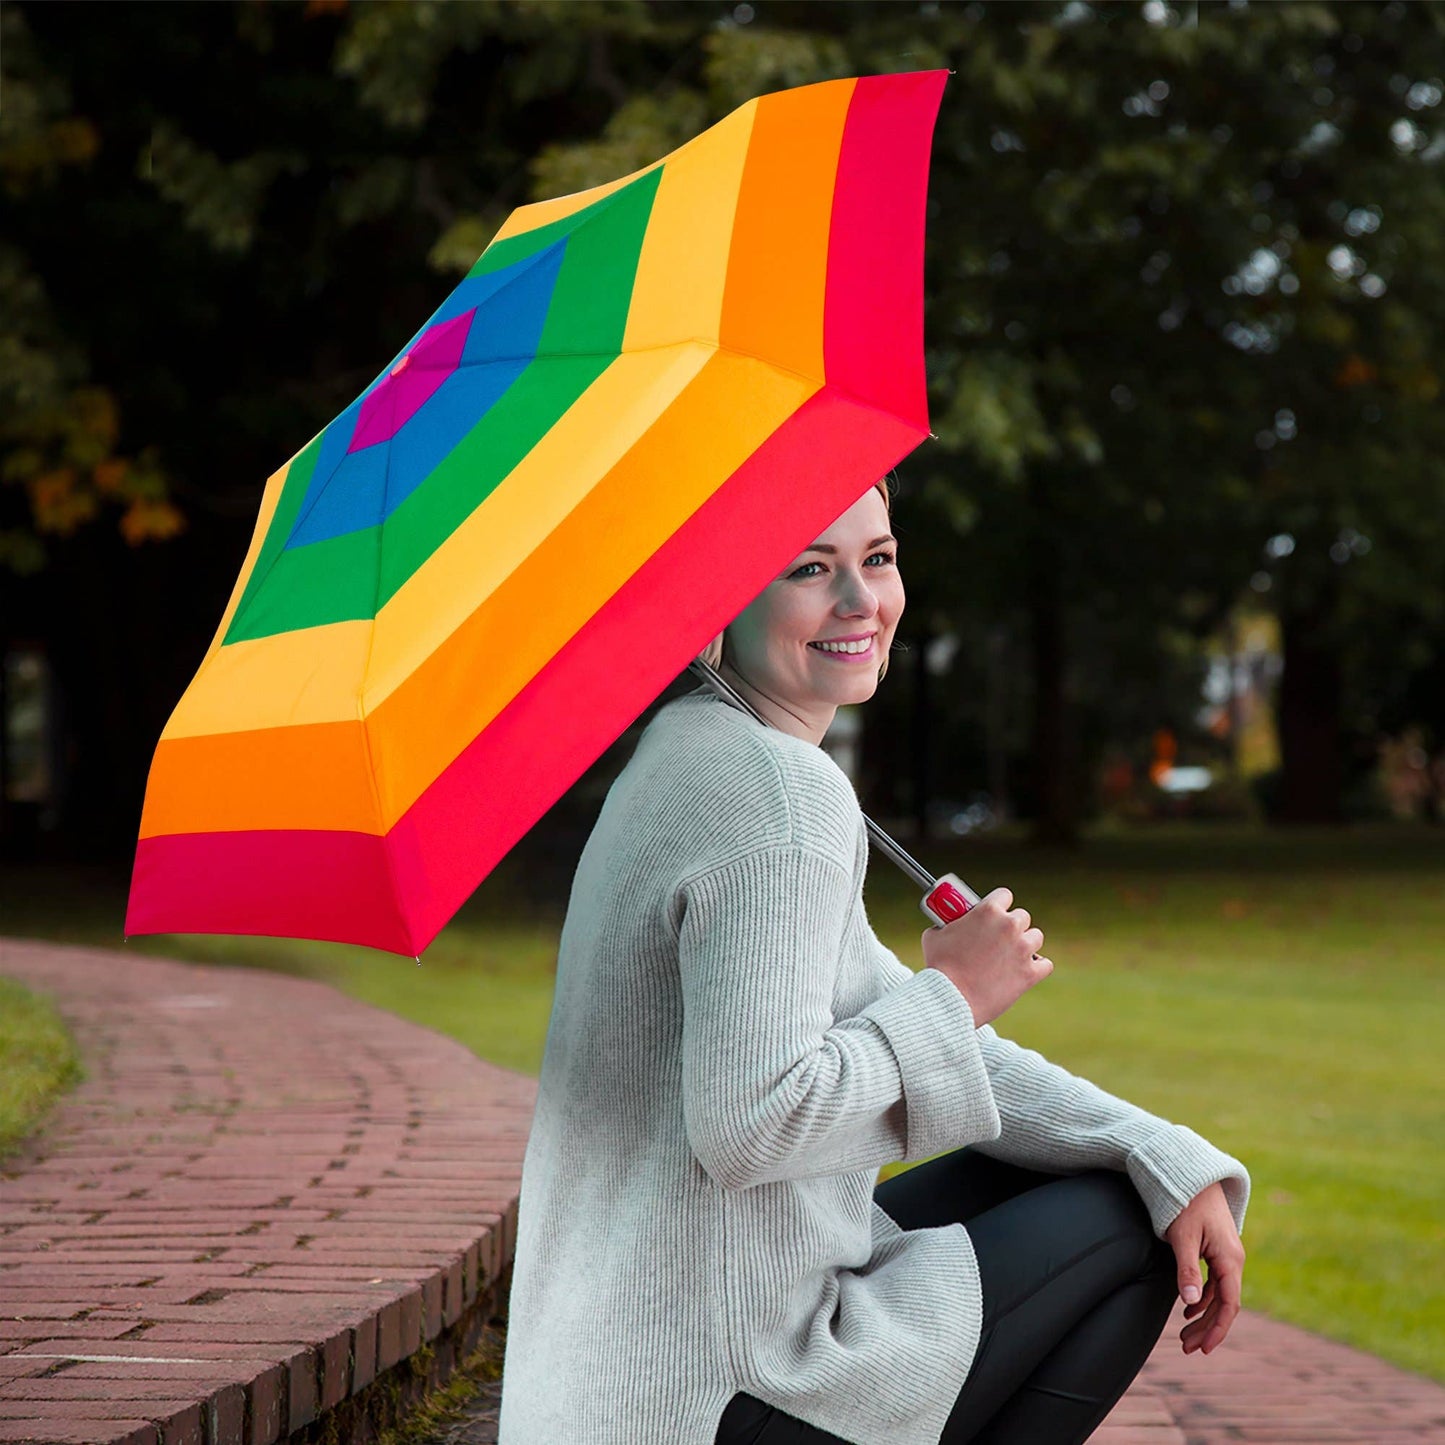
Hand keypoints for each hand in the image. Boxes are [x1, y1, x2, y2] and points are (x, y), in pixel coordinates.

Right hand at [919, 886, 1051, 1026]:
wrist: (951, 998)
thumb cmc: (940, 967)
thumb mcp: (935, 935)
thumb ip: (947, 924)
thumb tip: (947, 923)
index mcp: (988, 910)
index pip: (1004, 895)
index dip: (999, 903)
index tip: (995, 912)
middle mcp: (1009, 926)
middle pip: (1022, 917)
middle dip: (1012, 925)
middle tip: (999, 936)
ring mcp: (1022, 949)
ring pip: (1036, 938)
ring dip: (1026, 943)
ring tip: (1012, 954)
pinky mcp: (1030, 973)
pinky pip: (1045, 964)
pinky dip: (1037, 967)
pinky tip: (1026, 969)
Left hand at [1164, 1181, 1245, 1354]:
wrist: (1192, 1173)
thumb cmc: (1186, 1202)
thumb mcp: (1183, 1237)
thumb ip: (1187, 1270)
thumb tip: (1189, 1303)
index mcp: (1230, 1259)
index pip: (1229, 1305)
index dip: (1217, 1329)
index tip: (1204, 1349)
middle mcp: (1233, 1259)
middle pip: (1225, 1304)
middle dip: (1207, 1328)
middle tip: (1187, 1348)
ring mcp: (1226, 1255)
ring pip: (1219, 1295)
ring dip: (1203, 1315)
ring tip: (1184, 1335)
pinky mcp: (1217, 1249)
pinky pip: (1214, 1282)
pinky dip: (1201, 1297)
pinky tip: (1188, 1308)